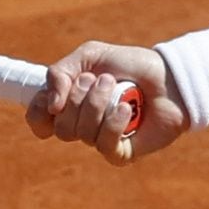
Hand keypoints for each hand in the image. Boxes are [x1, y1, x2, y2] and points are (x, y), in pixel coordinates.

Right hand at [24, 41, 187, 165]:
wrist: (169, 77)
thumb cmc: (131, 65)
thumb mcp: (90, 56)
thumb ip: (60, 72)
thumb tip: (51, 106)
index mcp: (69, 104)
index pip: (38, 120)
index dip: (38, 114)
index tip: (53, 102)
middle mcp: (81, 125)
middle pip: (60, 127)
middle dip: (79, 99)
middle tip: (100, 80)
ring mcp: (101, 140)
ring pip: (82, 134)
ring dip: (98, 105)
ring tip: (117, 87)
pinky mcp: (121, 153)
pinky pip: (105, 145)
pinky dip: (114, 123)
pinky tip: (127, 108)